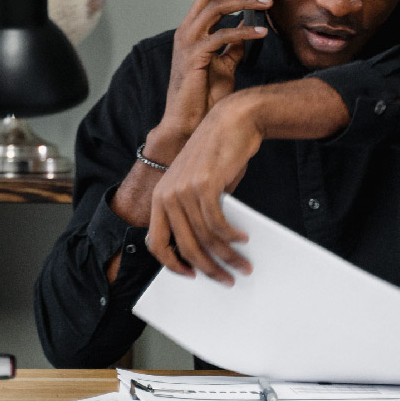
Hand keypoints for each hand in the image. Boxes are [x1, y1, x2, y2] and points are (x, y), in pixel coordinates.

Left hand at [146, 97, 261, 284]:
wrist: (232, 121)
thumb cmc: (218, 155)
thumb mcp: (198, 185)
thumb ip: (195, 212)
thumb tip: (208, 248)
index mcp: (160, 197)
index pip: (155, 243)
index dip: (171, 264)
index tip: (190, 275)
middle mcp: (166, 195)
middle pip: (184, 246)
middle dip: (208, 268)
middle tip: (227, 279)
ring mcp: (184, 190)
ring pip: (204, 238)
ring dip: (227, 256)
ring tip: (243, 264)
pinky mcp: (204, 185)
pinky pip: (218, 224)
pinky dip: (232, 237)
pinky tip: (243, 239)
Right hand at [149, 0, 271, 156]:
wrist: (188, 123)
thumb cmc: (204, 97)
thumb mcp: (223, 66)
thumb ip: (232, 48)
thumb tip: (246, 33)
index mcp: (192, 30)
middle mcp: (186, 30)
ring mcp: (187, 42)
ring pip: (216, 8)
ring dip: (245, 2)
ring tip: (269, 3)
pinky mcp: (194, 57)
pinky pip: (222, 36)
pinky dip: (244, 32)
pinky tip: (261, 33)